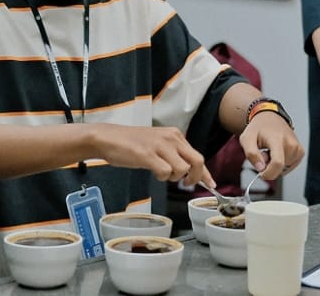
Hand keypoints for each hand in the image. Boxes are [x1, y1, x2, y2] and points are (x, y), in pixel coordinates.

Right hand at [92, 124, 212, 186]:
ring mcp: (160, 145)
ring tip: (161, 173)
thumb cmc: (131, 144)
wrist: (108, 138)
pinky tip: (152, 172)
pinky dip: (161, 177)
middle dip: (195, 177)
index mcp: (175, 135)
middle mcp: (171, 138)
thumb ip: (173, 155)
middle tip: (185, 184)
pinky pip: (165, 172)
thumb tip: (187, 172)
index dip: (205, 173)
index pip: (197, 155)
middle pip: (197, 161)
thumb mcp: (158, 145)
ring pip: (182, 168)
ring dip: (174, 177)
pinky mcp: (147, 154)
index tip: (211, 184)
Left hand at [238, 112, 304, 180]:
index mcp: (277, 139)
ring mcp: (297, 148)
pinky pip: (289, 167)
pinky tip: (278, 152)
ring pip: (284, 169)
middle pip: (280, 168)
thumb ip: (251, 154)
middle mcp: (290, 143)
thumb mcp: (246, 139)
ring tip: (271, 151)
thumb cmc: (258, 129)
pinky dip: (282, 164)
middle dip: (269, 167)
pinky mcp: (300, 152)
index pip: (278, 163)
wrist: (270, 118)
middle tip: (263, 154)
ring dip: (275, 165)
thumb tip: (261, 168)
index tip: (261, 173)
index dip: (269, 173)